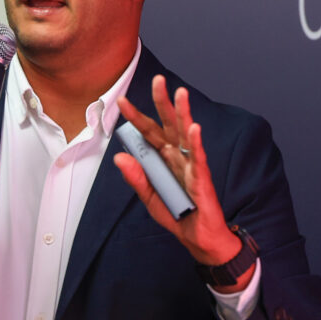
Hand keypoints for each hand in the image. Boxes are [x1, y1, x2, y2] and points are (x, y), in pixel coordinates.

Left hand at [114, 75, 252, 289]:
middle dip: (163, 103)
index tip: (122, 101)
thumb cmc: (179, 216)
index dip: (136, 118)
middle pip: (169, 125)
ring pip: (186, 135)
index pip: (149, 134)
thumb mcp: (149, 199)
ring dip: (183, 114)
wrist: (199, 238)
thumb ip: (136, 179)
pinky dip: (196, 143)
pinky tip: (194, 128)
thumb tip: (118, 158)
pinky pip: (198, 159)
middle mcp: (179, 158)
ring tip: (180, 94)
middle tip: (158, 80)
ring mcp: (192, 166)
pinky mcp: (202, 180)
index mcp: (166, 160)